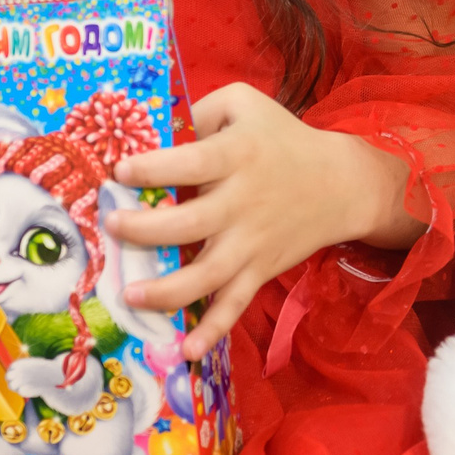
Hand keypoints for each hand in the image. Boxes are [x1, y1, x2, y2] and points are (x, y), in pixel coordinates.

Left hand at [110, 82, 417, 359]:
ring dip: (167, 290)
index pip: (190, 163)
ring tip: (129, 294)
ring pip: (208, 274)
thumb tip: (151, 131)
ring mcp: (251, 243)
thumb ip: (199, 111)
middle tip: (113, 226)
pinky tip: (187, 350)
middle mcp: (243, 202)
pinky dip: (214, 330)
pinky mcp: (260, 270)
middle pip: (190, 223)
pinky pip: (235, 305)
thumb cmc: (281, 139)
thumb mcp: (244, 104)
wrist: (341, 184)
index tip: (119, 172)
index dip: (153, 168)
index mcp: (237, 156)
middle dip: (146, 229)